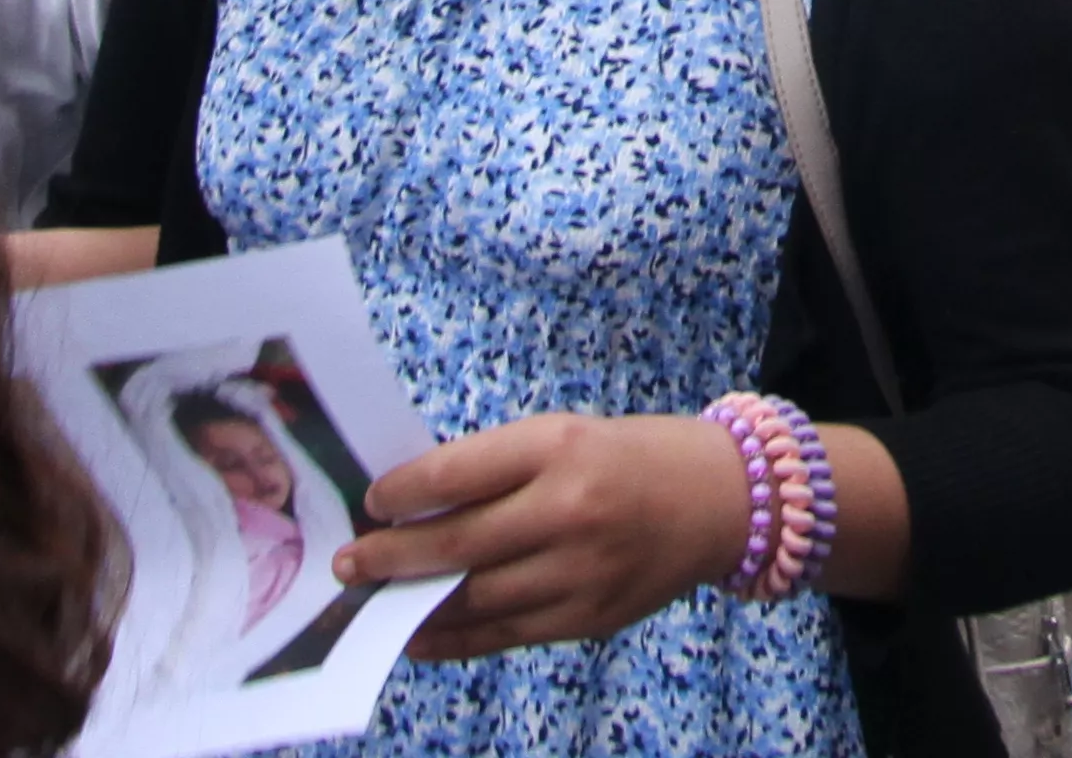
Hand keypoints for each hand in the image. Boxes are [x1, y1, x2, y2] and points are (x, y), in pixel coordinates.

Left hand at [344, 411, 748, 657]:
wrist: (724, 500)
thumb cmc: (633, 457)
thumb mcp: (566, 435)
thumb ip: (496, 467)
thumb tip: (414, 506)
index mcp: (560, 446)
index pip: (457, 472)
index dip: (402, 492)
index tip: (371, 502)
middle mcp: (569, 510)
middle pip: (457, 541)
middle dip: (390, 557)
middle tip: (348, 564)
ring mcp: (581, 571)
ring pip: (475, 596)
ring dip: (413, 603)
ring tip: (371, 601)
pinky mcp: (589, 618)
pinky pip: (505, 633)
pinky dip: (455, 637)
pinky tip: (419, 634)